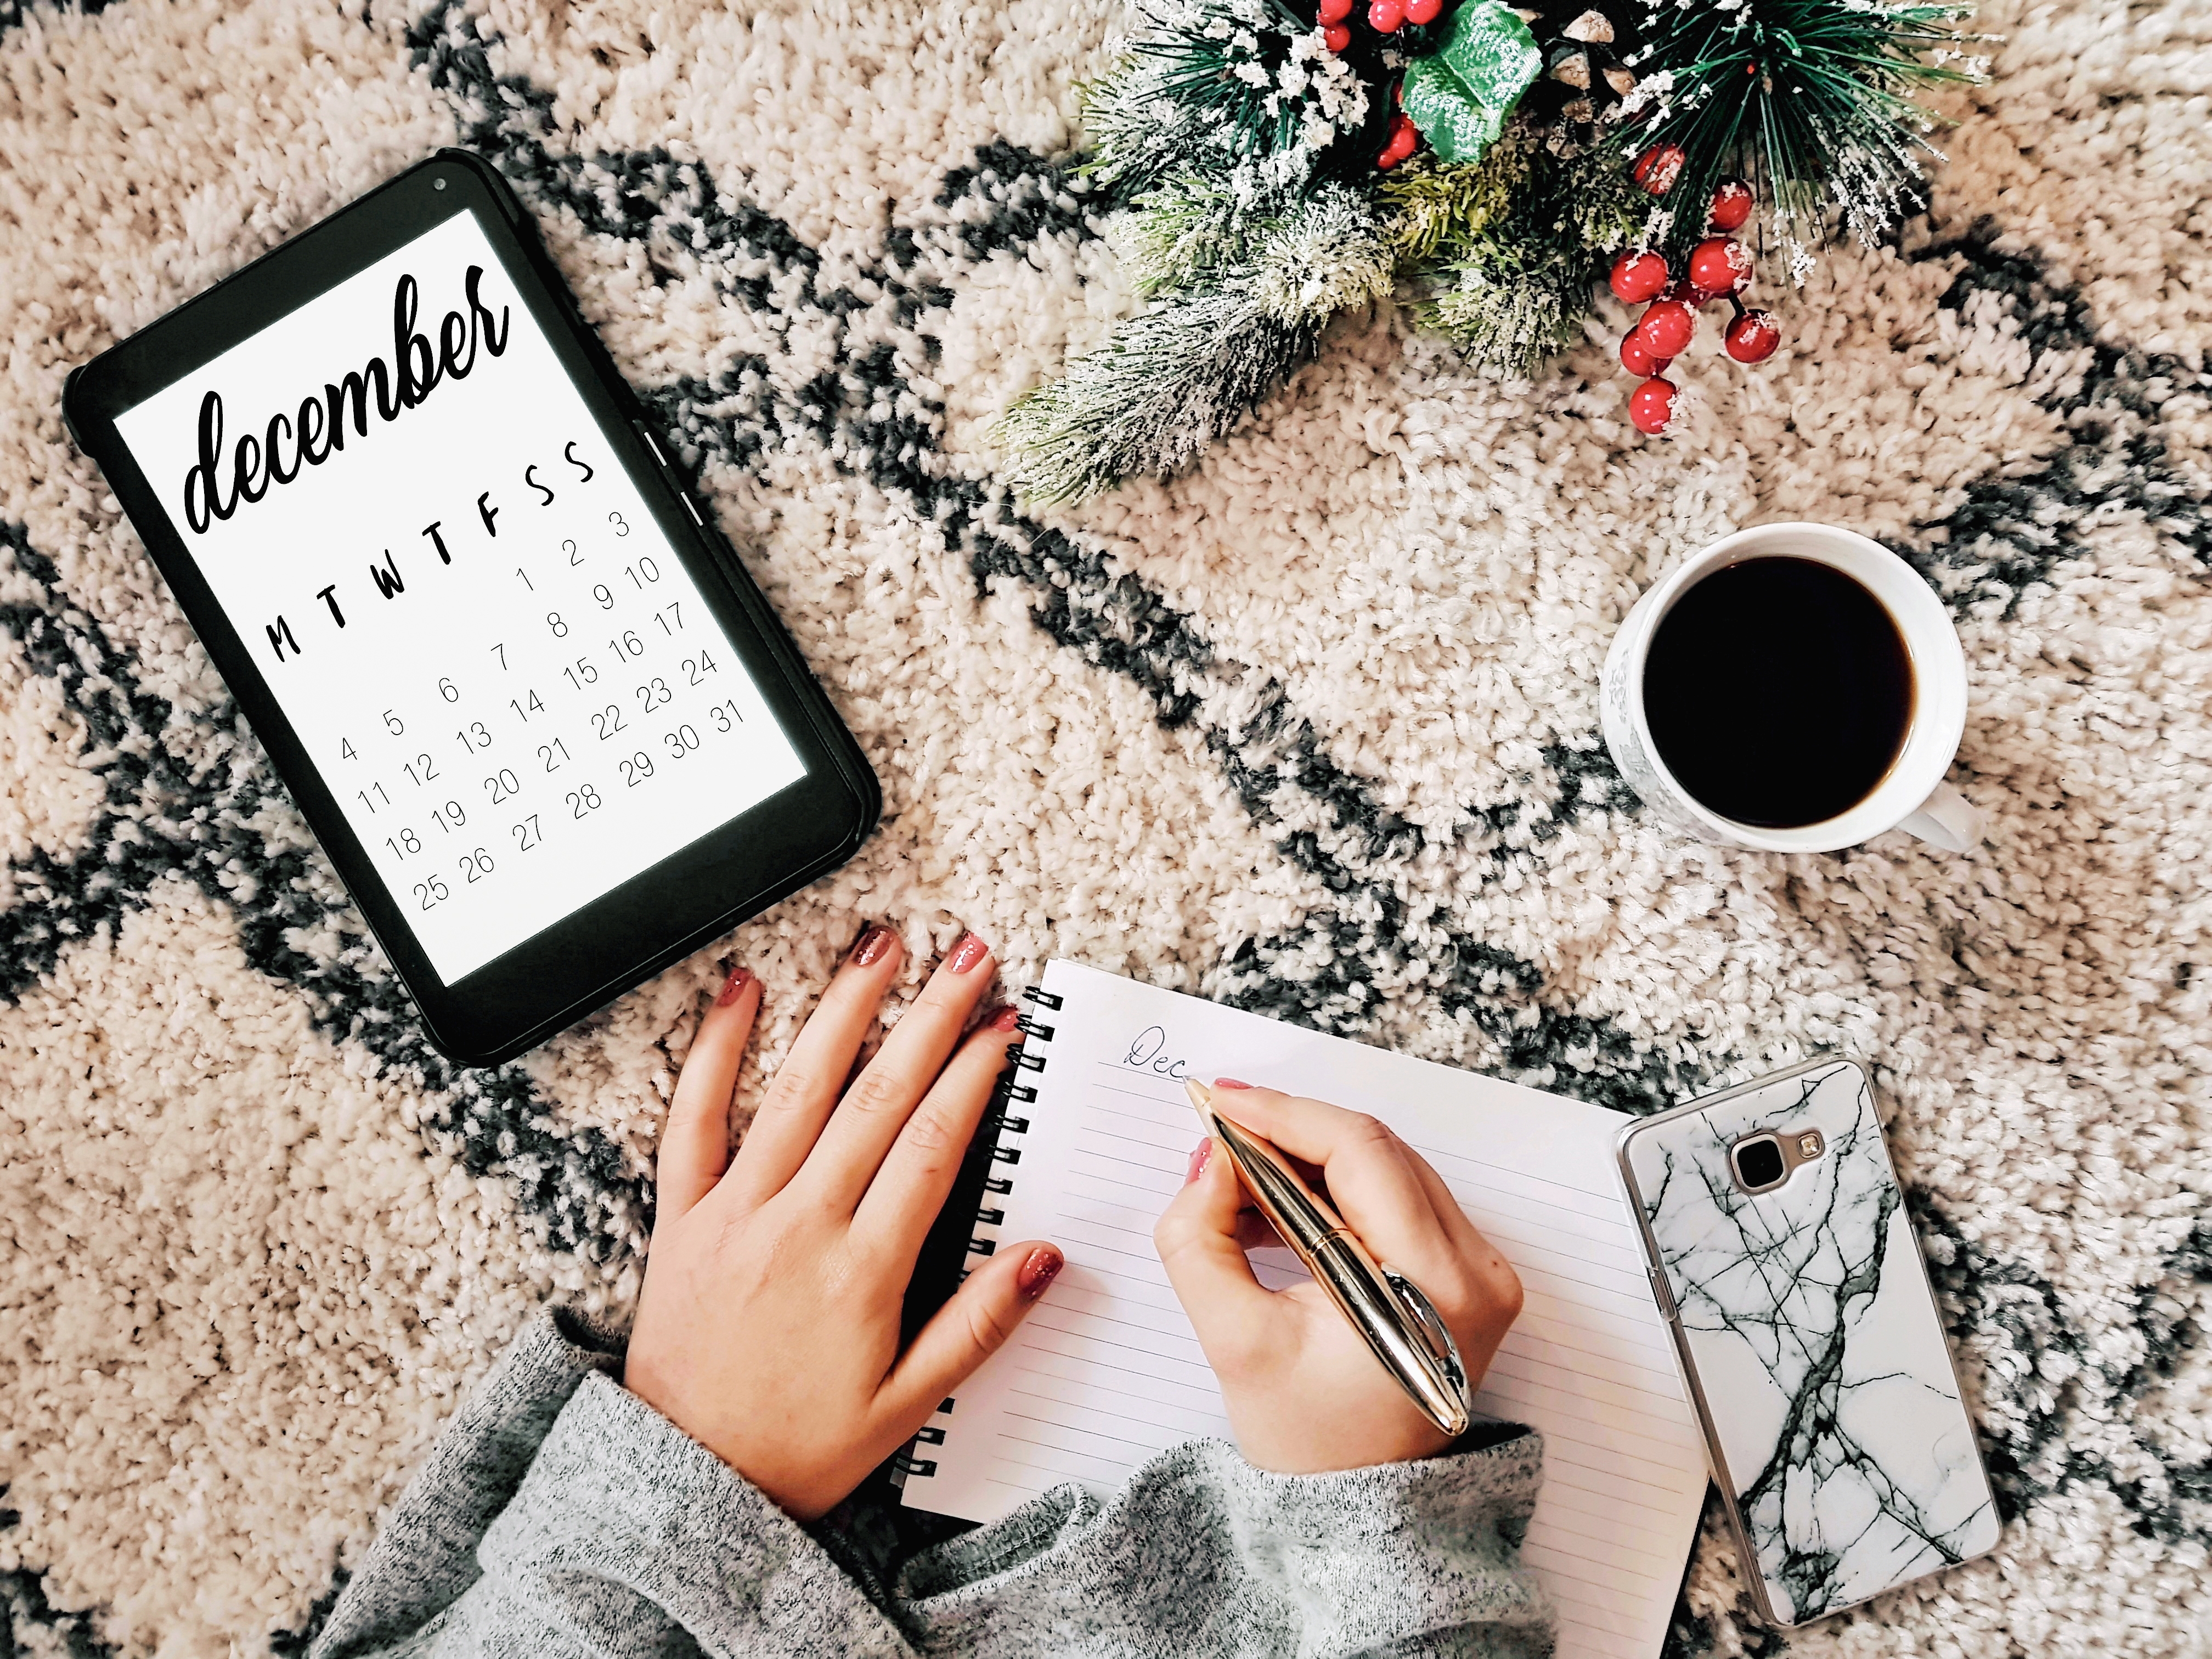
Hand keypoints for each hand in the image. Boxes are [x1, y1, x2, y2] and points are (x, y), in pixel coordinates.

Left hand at [624, 926, 1062, 1520]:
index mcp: (864, 1270)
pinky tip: (741, 989)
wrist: (688, 1481)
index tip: (1003, 1026)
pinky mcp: (681, 1215)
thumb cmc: (800, 1447)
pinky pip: (693, 1118)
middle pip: (878, 1096)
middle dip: (931, 1016)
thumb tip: (1043, 1257)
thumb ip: (978, 1326)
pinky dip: (716, 1049)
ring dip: (845, 1008)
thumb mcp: (907, 1407)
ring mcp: (736, 1211)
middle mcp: (801, 1224)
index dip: (973, 1076)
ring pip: (798, 1088)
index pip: (933, 1144)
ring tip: (882, 944)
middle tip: (969, 956)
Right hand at [1154, 1081, 1523, 1474]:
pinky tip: (1274, 1207)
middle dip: (1288, 1133)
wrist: (1365, 1510)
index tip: (1222, 1102)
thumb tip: (1209, 1162)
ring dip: (1306, 1160)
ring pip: (1385, 1166)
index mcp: (1436, 1287)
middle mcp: (1479, 1269)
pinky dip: (1333, 1189)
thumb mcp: (1234, 1343)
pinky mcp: (1467, 1270)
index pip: (1360, 1154)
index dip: (1283, 1116)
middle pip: (1376, 1151)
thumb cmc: (1312, 1441)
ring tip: (1234, 1180)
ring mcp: (1482, 1268)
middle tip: (1218, 1131)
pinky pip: (1395, 1197)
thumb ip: (1201, 1242)